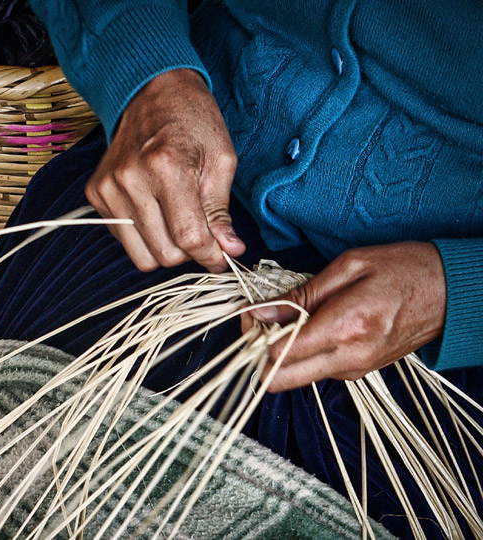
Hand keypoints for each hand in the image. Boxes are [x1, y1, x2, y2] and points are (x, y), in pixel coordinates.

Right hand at [86, 68, 244, 272]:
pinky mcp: (96, 193)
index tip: (222, 257)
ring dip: (165, 248)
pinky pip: (123, 238)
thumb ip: (221, 212)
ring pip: (141, 255)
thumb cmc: (192, 121)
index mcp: (167, 167)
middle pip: (164, 253)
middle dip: (189, 252)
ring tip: (177, 222)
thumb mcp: (220, 160)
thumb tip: (229, 251)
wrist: (151, 93)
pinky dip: (144, 234)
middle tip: (200, 232)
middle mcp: (131, 179)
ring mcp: (109, 187)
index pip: (188, 237)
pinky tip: (155, 210)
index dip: (211, 255)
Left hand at [244, 242, 445, 391]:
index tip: (251, 313)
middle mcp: (350, 358)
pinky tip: (307, 325)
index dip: (254, 335)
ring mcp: (356, 370)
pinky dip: (301, 352)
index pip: (279, 355)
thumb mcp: (349, 266)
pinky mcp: (359, 372)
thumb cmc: (404, 270)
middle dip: (258, 354)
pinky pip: (316, 369)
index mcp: (346, 328)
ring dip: (279, 353)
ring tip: (285, 316)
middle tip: (258, 322)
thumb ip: (301, 294)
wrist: (453, 293)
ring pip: (295, 377)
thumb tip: (259, 311)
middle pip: (280, 380)